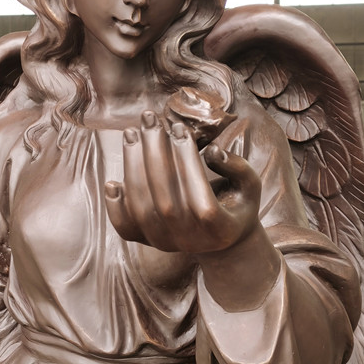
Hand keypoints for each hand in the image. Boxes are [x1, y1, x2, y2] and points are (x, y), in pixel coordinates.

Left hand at [104, 110, 260, 252]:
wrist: (218, 239)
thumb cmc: (235, 203)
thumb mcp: (250, 185)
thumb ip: (238, 167)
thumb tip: (211, 151)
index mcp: (220, 229)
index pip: (201, 200)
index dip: (189, 163)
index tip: (180, 128)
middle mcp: (191, 241)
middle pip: (165, 202)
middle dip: (155, 155)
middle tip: (150, 120)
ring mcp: (166, 243)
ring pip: (142, 209)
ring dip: (133, 167)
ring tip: (132, 133)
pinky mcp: (147, 242)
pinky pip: (125, 227)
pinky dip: (115, 205)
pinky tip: (113, 181)